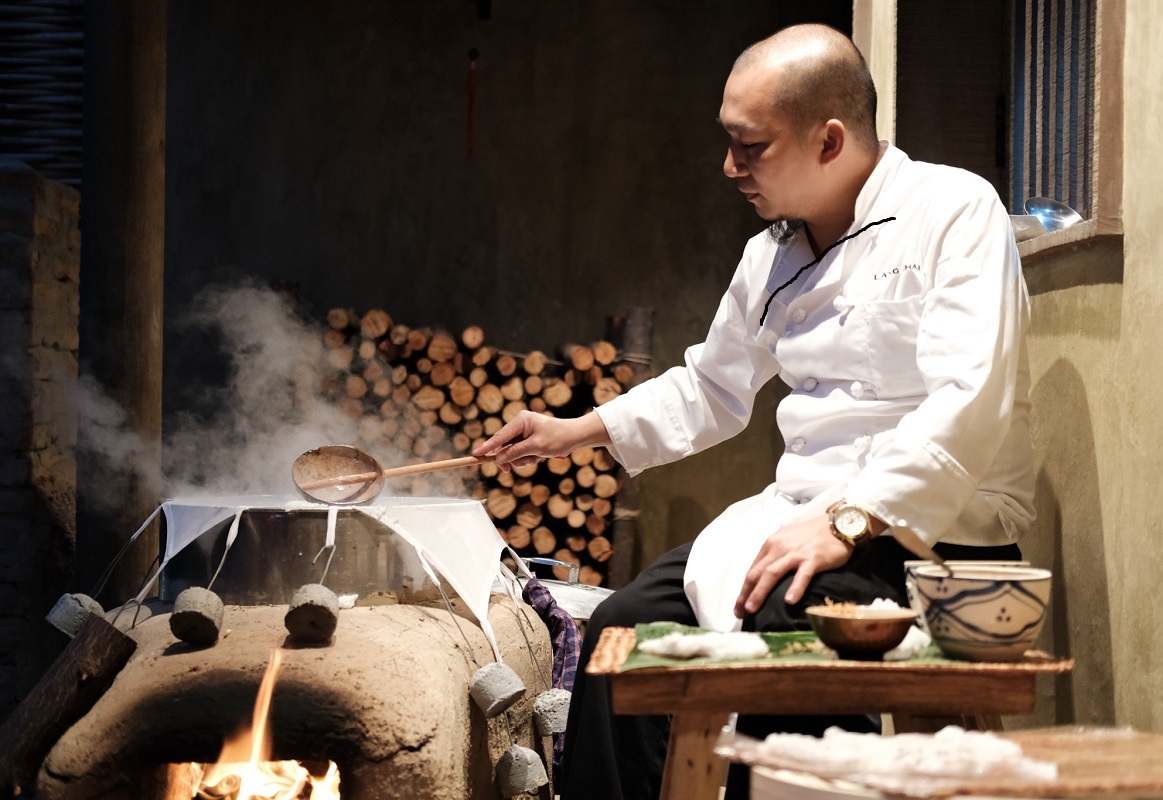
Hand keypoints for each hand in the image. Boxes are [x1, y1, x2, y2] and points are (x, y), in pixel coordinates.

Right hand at [472, 410, 610, 471]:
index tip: (476, 454)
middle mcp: (520, 425)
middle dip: (510, 458)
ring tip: (536, 458)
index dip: (487, 447)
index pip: (500, 436)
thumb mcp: (536, 446)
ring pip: (512, 452)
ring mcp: (523, 433)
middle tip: (508, 471)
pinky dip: (527, 459)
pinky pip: (520, 453)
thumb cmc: (558, 437)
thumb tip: (499, 458)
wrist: (575, 437)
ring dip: (522, 459)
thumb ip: (516, 452)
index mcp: (521, 420)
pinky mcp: (528, 440)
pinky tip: (538, 457)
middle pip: (503, 446)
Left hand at [733, 515, 854, 616]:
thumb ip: (774, 554)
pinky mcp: (813, 559)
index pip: (753, 570)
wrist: (836, 524)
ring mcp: (795, 553)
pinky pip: (802, 575)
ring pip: (772, 574)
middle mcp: (779, 548)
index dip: (744, 589)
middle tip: (740, 613)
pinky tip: (789, 601)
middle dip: (746, 594)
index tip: (738, 606)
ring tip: (752, 609)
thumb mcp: (786, 540)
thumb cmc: (811, 535)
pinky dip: (795, 587)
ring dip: (760, 592)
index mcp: (771, 544)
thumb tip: (763, 574)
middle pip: (757, 573)